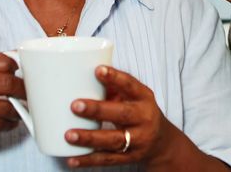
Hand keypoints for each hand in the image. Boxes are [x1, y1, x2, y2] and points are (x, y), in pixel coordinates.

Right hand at [0, 53, 24, 152]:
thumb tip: (18, 57)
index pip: (3, 61)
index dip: (19, 68)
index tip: (25, 73)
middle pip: (7, 82)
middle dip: (23, 90)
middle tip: (28, 94)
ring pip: (6, 106)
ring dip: (18, 110)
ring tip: (19, 109)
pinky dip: (9, 123)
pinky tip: (8, 121)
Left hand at [64, 66, 182, 168]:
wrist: (161, 142)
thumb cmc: (140, 112)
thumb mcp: (134, 97)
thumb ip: (113, 88)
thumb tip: (84, 78)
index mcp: (144, 98)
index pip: (130, 85)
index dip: (115, 78)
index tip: (98, 70)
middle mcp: (143, 119)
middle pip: (121, 114)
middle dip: (97, 110)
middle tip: (75, 105)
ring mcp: (137, 140)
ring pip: (113, 140)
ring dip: (89, 138)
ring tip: (69, 135)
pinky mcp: (129, 158)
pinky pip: (107, 160)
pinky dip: (88, 160)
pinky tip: (72, 159)